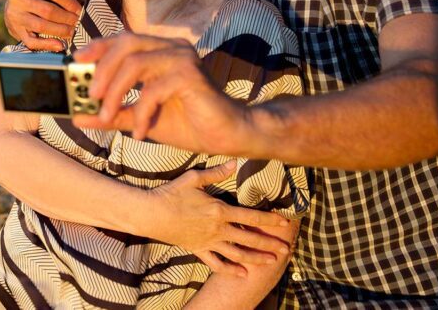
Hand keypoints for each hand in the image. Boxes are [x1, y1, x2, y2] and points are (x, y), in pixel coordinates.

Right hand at [3, 0, 81, 50]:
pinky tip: (60, 45)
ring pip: (41, 26)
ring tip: (73, 32)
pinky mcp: (15, 30)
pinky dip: (47, 45)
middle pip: (48, 10)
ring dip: (60, 30)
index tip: (80, 9)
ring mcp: (15, 15)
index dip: (70, 2)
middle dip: (67, 18)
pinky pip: (31, 41)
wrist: (15, 4)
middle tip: (79, 22)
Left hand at [73, 33, 251, 155]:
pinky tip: (141, 133)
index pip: (123, 39)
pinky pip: (154, 89)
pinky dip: (142, 113)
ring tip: (106, 117)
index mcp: (160, 51)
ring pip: (135, 64)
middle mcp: (172, 48)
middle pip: (126, 44)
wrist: (227, 137)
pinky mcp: (190, 75)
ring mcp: (182, 58)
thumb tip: (77, 117)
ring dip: (116, 92)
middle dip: (102, 68)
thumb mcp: (141, 119)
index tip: (76, 61)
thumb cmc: (188, 124)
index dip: (98, 47)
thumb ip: (112, 116)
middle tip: (90, 95)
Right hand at [146, 161, 293, 275]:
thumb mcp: (194, 178)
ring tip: (271, 262)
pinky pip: (217, 263)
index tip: (285, 223)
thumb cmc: (172, 193)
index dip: (270, 220)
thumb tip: (235, 162)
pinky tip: (242, 274)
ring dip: (256, 258)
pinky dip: (230, 270)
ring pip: (237, 253)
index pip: (251, 216)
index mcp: (220, 210)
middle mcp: (218, 229)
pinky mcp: (198, 250)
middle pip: (249, 238)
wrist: (151, 214)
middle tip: (287, 250)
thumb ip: (217, 172)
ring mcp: (208, 242)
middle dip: (270, 244)